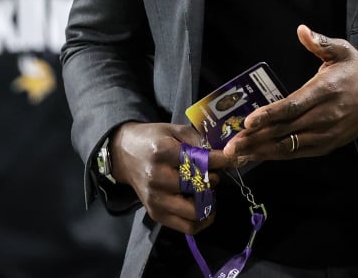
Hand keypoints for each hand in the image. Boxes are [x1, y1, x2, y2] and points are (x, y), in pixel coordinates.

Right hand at [110, 122, 231, 234]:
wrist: (124, 155)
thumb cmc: (152, 140)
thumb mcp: (173, 129)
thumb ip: (197, 139)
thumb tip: (221, 153)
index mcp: (162, 153)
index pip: (199, 161)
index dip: (221, 161)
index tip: (234, 159)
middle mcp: (157, 178)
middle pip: (199, 186)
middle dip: (214, 179)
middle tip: (215, 173)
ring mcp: (156, 199)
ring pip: (195, 211)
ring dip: (209, 201)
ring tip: (208, 190)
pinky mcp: (156, 214)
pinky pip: (187, 227)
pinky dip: (201, 220)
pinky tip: (204, 206)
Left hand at [221, 25, 357, 166]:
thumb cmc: (357, 71)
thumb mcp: (342, 50)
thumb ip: (320, 42)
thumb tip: (302, 30)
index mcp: (325, 91)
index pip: (293, 106)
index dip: (269, 115)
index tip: (248, 122)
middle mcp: (324, 117)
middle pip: (285, 131)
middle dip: (255, 139)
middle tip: (230, 145)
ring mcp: (325, 135)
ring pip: (288, 147)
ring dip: (260, 151)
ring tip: (236, 155)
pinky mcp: (326, 146)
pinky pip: (297, 153)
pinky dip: (276, 156)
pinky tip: (258, 155)